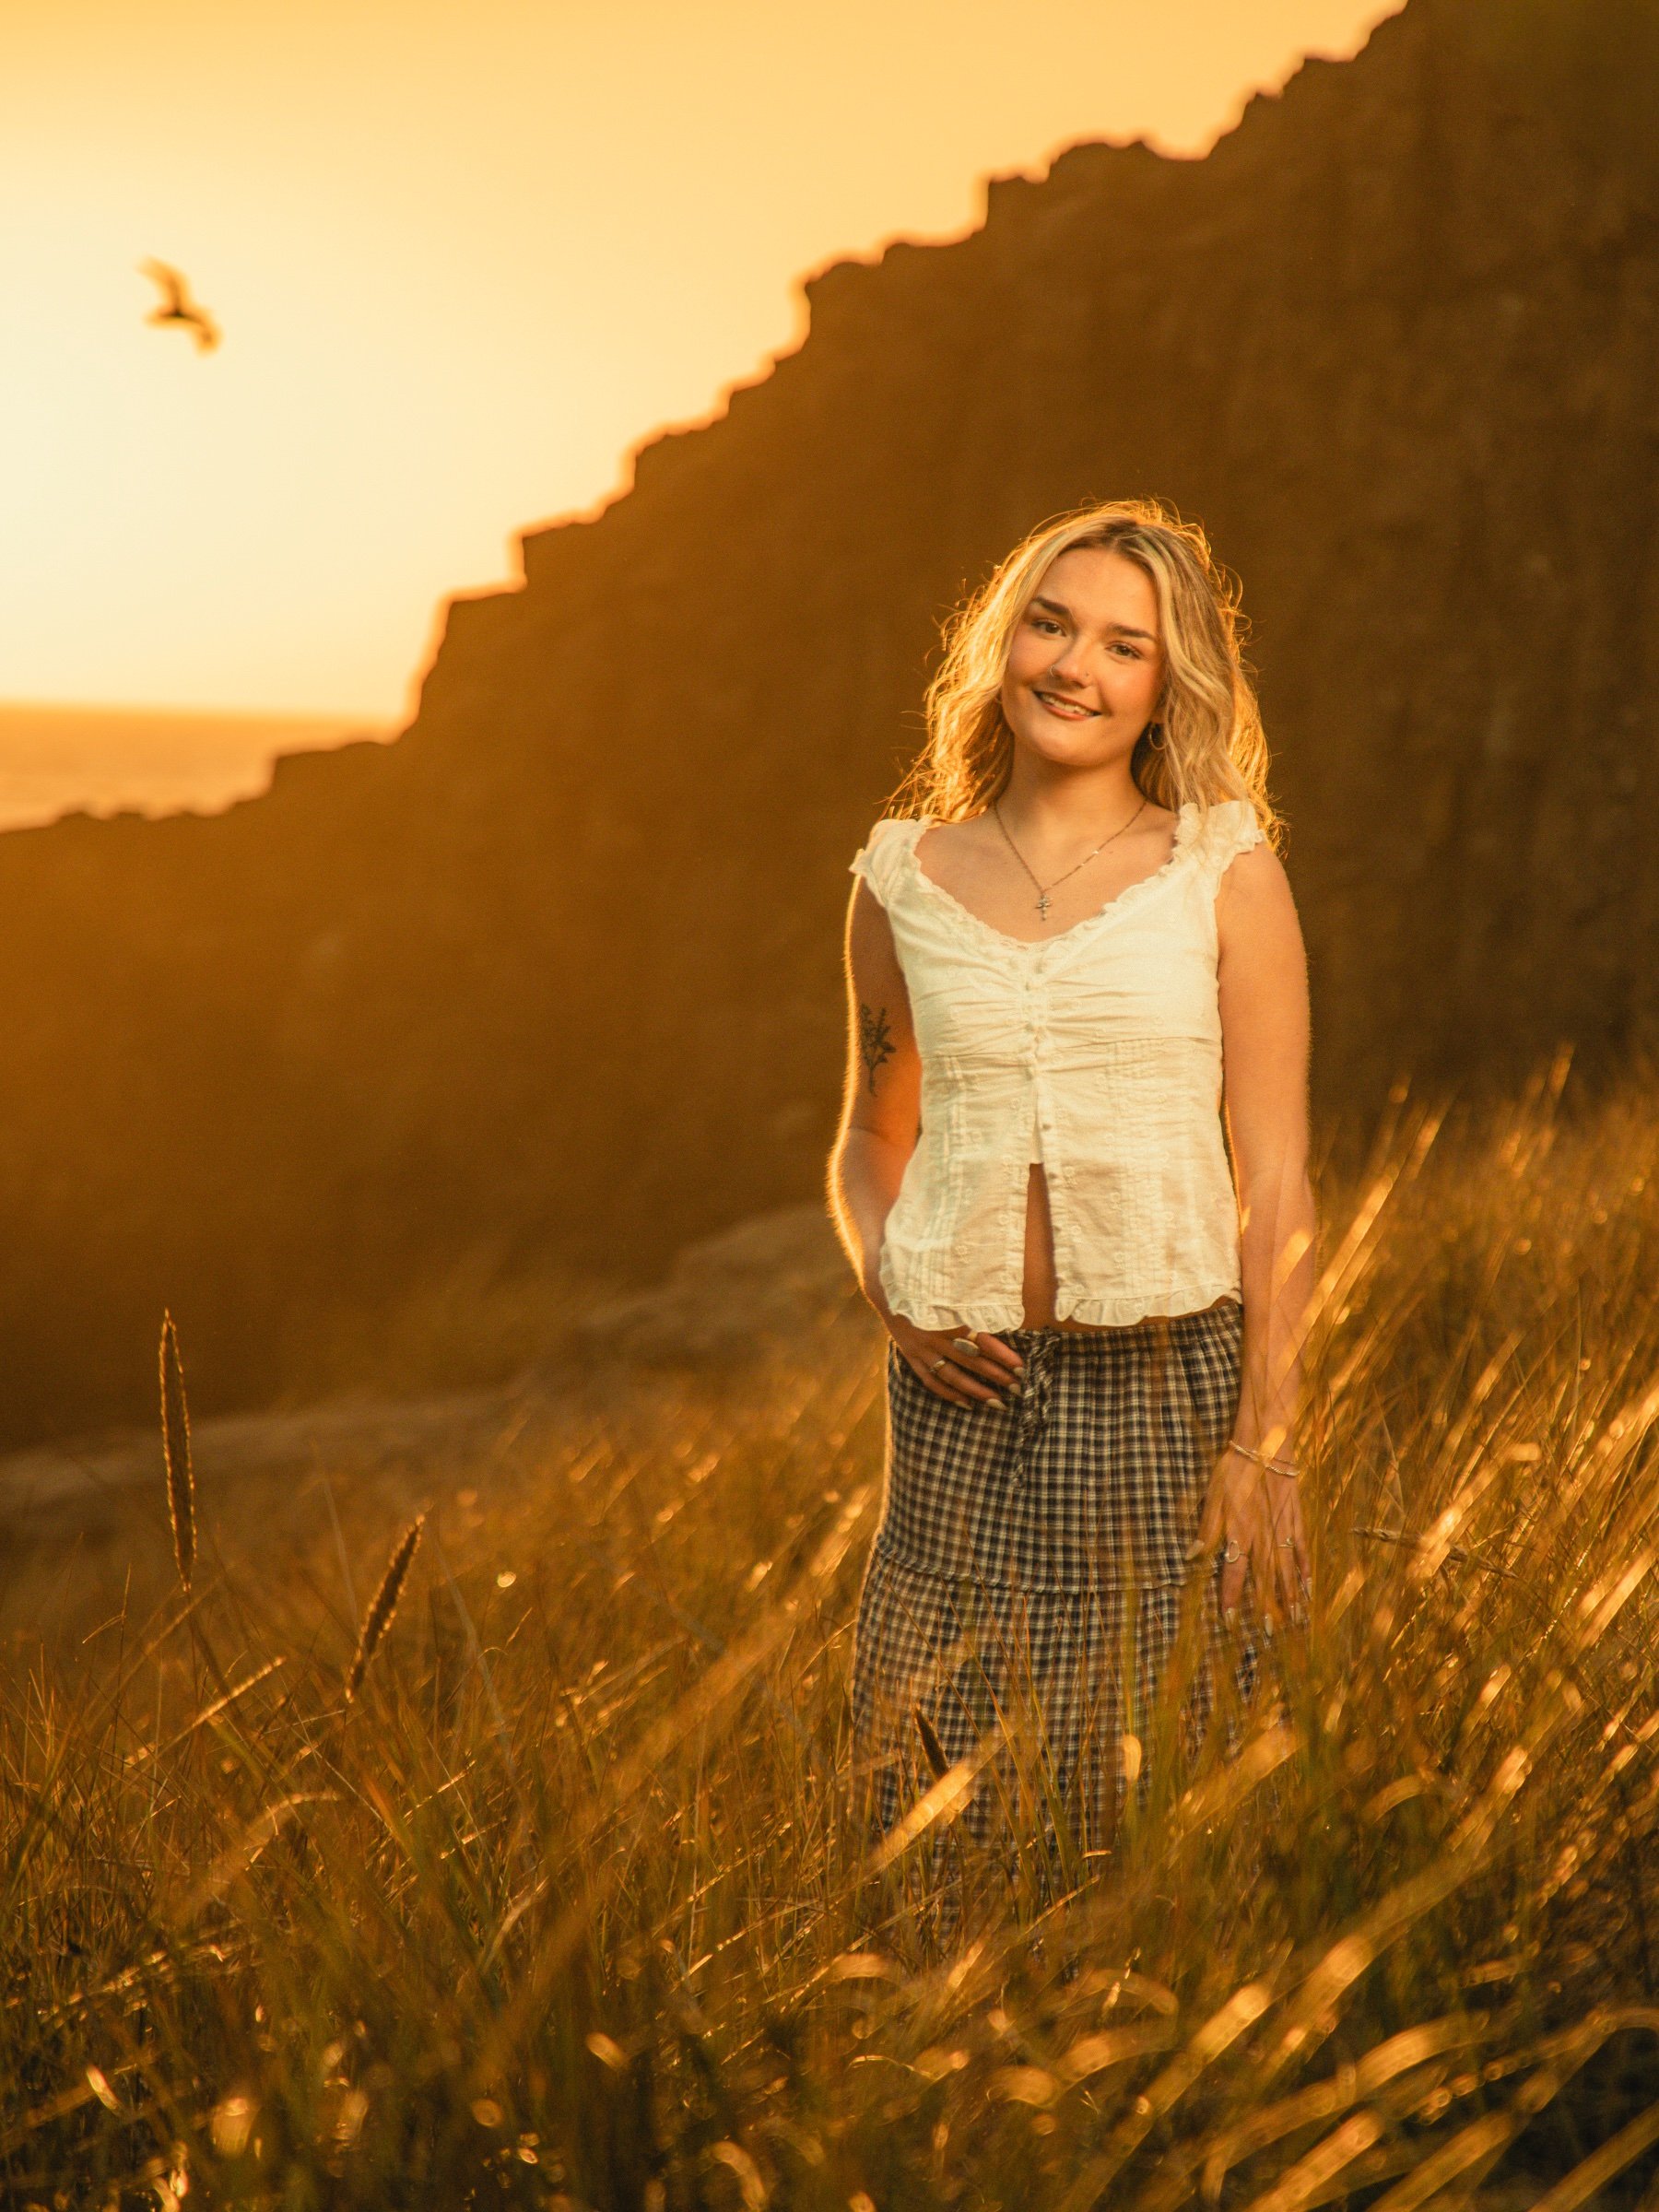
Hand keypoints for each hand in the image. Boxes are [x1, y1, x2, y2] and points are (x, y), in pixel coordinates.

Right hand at [876, 1300, 1024, 1406]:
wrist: (888, 1287)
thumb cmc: (928, 1285)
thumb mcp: (951, 1288)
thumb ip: (974, 1301)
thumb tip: (1006, 1305)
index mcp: (950, 1316)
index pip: (982, 1340)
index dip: (1003, 1355)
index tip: (1022, 1368)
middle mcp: (937, 1335)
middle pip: (972, 1360)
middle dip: (997, 1375)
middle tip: (1018, 1388)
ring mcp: (923, 1348)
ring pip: (952, 1375)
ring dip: (976, 1390)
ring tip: (998, 1402)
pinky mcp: (912, 1356)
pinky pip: (931, 1380)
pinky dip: (948, 1393)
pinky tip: (966, 1404)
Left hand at [1192, 1444, 1308, 1629]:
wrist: (1266, 1442)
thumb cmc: (1234, 1468)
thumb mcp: (1212, 1495)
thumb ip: (1206, 1529)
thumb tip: (1191, 1556)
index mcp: (1240, 1531)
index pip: (1234, 1572)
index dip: (1231, 1596)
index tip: (1230, 1620)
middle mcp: (1263, 1535)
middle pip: (1265, 1577)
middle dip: (1266, 1607)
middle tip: (1270, 1634)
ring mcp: (1284, 1528)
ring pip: (1287, 1569)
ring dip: (1290, 1596)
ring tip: (1295, 1621)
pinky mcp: (1297, 1517)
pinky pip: (1302, 1549)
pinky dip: (1306, 1569)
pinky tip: (1309, 1587)